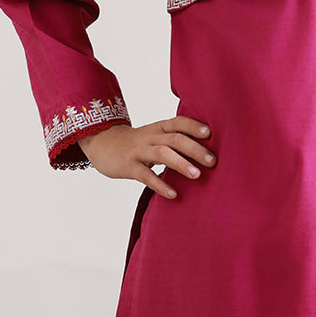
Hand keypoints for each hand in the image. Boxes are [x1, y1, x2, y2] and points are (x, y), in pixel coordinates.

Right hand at [79, 116, 215, 196]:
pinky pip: (146, 176)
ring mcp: (139, 151)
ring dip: (181, 163)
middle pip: (175, 138)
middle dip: (195, 149)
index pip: (178, 122)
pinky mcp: (128, 166)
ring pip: (162, 154)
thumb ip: (174, 141)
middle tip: (213, 161)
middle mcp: (150, 137)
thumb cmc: (137, 143)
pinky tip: (173, 194)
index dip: (194, 126)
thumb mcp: (154, 136)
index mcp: (158, 128)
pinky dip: (160, 185)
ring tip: (197, 175)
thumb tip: (206, 151)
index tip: (210, 134)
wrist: (102, 143)